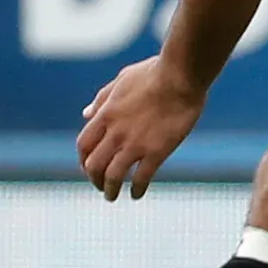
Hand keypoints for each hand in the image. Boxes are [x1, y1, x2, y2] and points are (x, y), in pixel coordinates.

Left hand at [77, 56, 204, 200]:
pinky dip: (136, 190)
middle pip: (94, 165)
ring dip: (110, 190)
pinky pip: (141, 178)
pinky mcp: (157, 150)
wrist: (183, 73)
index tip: (90, 166)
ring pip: (113, 177)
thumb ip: (103, 98)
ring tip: (113, 196)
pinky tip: (138, 193)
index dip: (83, 159)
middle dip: (94, 179)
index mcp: (106, 115)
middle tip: (101, 185)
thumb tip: (85, 114)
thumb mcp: (123, 79)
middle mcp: (115, 133)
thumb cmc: (157, 71)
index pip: (84, 146)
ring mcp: (135, 143)